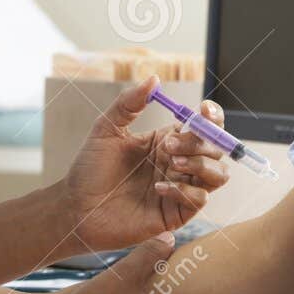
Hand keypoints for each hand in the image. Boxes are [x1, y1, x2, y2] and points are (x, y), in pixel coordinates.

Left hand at [59, 75, 230, 251]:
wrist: (75, 207)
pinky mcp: (175, 214)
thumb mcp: (106, 129)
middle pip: (216, 147)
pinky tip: (158, 188)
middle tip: (168, 144)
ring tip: (171, 163)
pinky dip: (185, 190)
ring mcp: (180, 189)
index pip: (203, 126)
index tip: (203, 110)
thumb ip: (129, 103)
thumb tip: (153, 79)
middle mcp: (179, 163)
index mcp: (168, 140)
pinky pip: (199, 199)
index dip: (211, 116)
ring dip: (201, 164)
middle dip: (199, 141)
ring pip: (218, 174)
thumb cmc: (89, 169)